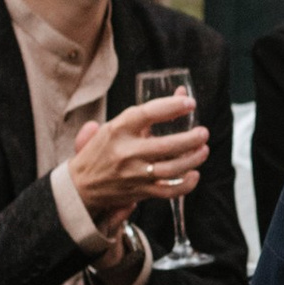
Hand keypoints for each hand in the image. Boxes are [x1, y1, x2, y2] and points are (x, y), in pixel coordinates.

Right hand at [69, 90, 207, 238]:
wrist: (80, 185)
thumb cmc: (102, 150)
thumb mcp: (115, 126)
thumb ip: (147, 112)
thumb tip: (181, 92)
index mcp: (118, 130)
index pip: (147, 114)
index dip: (171, 106)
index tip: (190, 103)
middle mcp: (126, 152)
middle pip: (165, 145)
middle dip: (190, 139)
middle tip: (203, 132)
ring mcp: (134, 174)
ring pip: (171, 169)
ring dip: (193, 159)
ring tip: (203, 150)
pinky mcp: (139, 192)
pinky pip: (168, 191)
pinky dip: (185, 185)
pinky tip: (194, 175)